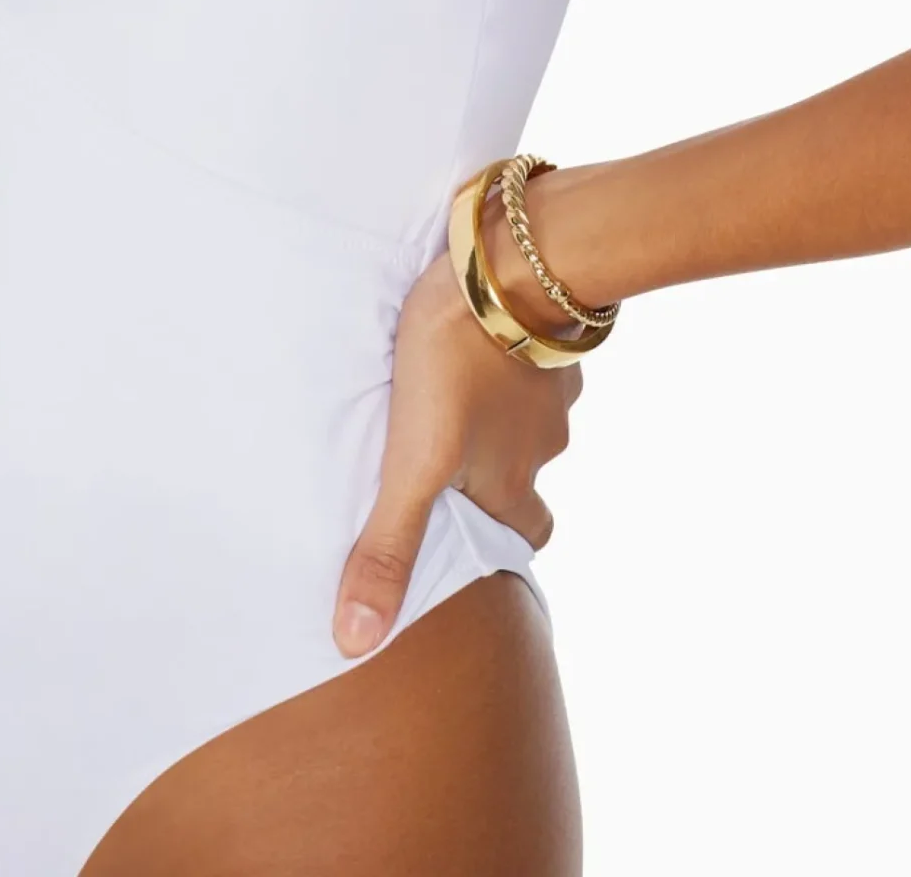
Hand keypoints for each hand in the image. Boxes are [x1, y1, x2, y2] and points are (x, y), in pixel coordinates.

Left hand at [331, 198, 587, 658]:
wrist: (515, 266)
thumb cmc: (456, 363)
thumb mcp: (412, 461)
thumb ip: (387, 547)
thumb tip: (356, 642)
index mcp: (510, 482)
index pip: (519, 540)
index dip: (495, 546)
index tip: (467, 542)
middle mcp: (543, 445)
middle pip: (529, 479)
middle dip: (499, 478)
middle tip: (457, 465)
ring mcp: (554, 388)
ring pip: (532, 418)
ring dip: (501, 412)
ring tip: (455, 391)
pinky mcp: (553, 335)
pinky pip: (536, 359)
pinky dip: (513, 356)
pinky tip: (483, 336)